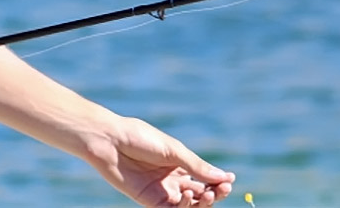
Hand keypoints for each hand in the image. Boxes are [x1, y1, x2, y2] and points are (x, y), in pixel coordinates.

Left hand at [85, 117, 235, 206]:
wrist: (110, 141)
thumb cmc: (140, 138)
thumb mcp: (173, 150)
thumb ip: (197, 166)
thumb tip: (226, 177)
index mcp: (179, 163)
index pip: (205, 178)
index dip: (218, 182)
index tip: (230, 180)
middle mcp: (172, 178)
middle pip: (200, 193)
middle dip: (214, 193)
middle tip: (220, 190)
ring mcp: (162, 190)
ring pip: (189, 205)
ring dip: (201, 203)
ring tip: (203, 193)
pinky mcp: (150, 200)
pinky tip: (187, 196)